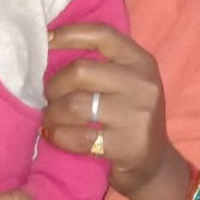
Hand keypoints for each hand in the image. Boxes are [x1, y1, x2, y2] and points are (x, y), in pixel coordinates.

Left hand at [43, 22, 175, 199]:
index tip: (44, 39)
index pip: (102, 35)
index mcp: (140, 61)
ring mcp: (136, 115)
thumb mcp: (127, 82)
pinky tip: (52, 134)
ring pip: (74, 104)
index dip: (69, 34)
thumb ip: (100, 63)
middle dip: (54, 85)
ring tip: (50, 117)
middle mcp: (142, 84)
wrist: (155, 164)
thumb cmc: (129, 116)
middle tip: (49, 97)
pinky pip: (77, 136)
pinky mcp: (127, 146)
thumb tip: (49, 42)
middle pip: (80, 71)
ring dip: (52, 112)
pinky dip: (57, 135)